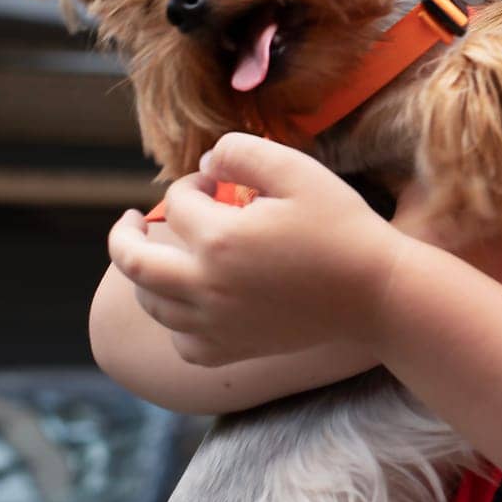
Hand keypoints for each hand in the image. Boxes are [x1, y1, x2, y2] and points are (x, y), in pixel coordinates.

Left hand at [107, 133, 409, 365]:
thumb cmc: (341, 226)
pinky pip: (181, 340)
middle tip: (128, 221)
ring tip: (156, 257)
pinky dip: (175, 321)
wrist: (376, 292)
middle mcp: (205, 287)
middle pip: (135, 262)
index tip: (215, 180)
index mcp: (218, 239)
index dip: (192, 183)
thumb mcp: (297, 170)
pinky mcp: (231, 349)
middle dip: (125, 235)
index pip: (177, 202)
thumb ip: (242, 152)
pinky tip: (189, 304)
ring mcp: (214, 324)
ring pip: (151, 303)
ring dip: (146, 275)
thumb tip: (206, 163)